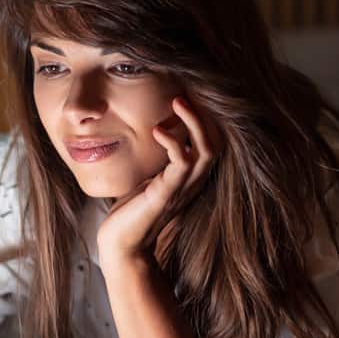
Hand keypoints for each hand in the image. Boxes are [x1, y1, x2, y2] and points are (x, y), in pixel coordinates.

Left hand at [96, 96, 216, 268]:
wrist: (121, 246)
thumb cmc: (131, 212)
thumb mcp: (148, 177)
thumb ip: (157, 159)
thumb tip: (154, 130)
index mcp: (190, 177)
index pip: (211, 141)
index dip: (205, 118)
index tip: (189, 94)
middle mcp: (192, 182)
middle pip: (217, 141)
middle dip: (205, 114)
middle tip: (186, 92)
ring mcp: (182, 189)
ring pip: (206, 150)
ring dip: (194, 123)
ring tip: (178, 101)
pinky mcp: (166, 195)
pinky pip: (181, 164)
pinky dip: (173, 143)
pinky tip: (157, 130)